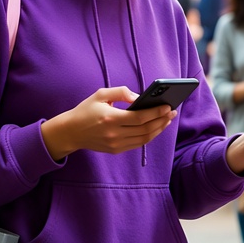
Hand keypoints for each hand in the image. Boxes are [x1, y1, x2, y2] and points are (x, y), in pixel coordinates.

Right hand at [41, 86, 176, 159]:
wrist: (71, 132)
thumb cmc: (86, 110)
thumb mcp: (100, 94)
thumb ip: (121, 92)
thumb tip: (139, 97)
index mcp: (110, 118)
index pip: (140, 117)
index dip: (156, 112)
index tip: (168, 106)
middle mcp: (114, 133)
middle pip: (145, 129)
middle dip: (162, 120)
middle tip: (172, 112)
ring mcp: (115, 144)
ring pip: (144, 138)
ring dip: (158, 129)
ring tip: (167, 120)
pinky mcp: (116, 150)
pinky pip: (138, 144)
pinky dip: (149, 136)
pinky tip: (155, 127)